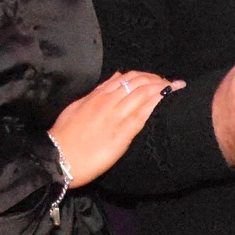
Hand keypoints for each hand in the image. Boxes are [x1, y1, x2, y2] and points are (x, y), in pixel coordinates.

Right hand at [50, 70, 181, 185]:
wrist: (57, 158)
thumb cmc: (64, 137)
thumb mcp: (77, 107)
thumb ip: (97, 92)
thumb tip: (114, 78)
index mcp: (96, 96)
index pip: (125, 78)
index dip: (144, 76)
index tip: (156, 78)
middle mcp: (107, 102)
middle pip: (138, 83)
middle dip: (157, 79)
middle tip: (171, 83)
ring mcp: (114, 117)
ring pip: (142, 94)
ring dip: (163, 87)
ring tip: (177, 87)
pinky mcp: (120, 134)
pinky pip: (141, 114)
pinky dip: (156, 103)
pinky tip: (167, 98)